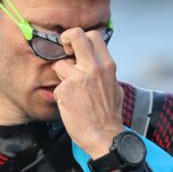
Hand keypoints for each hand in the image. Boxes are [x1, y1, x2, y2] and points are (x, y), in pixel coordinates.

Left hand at [52, 28, 123, 157]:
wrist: (104, 136)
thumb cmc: (109, 115)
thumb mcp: (114, 87)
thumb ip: (104, 72)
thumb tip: (97, 63)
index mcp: (107, 65)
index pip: (92, 36)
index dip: (81, 38)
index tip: (75, 46)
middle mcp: (93, 68)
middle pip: (75, 35)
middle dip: (66, 38)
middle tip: (64, 47)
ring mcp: (77, 79)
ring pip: (60, 65)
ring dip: (62, 76)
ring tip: (72, 91)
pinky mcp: (65, 91)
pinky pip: (57, 87)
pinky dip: (61, 95)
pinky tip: (71, 105)